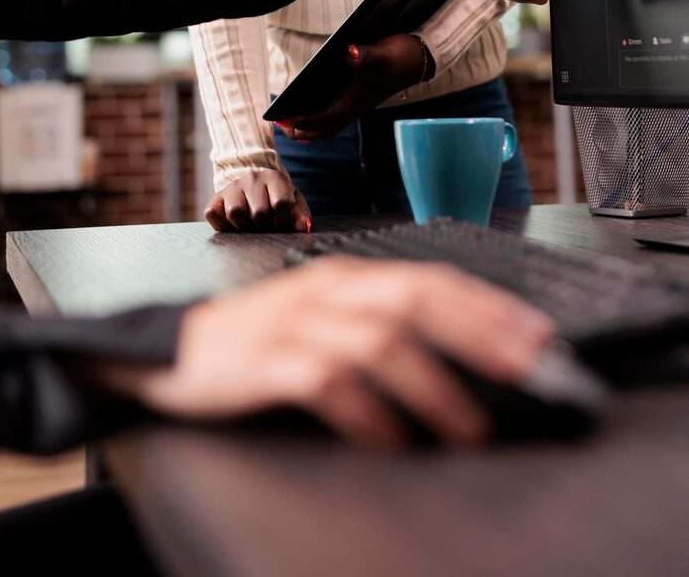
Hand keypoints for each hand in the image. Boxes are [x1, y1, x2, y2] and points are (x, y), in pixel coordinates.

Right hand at [98, 258, 554, 448]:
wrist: (177, 351)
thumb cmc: (261, 340)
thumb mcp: (323, 319)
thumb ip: (380, 327)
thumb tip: (462, 355)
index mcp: (347, 278)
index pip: (431, 280)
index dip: (488, 307)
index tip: (539, 336)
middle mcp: (327, 292)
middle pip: (414, 300)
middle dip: (478, 333)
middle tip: (528, 369)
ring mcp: (295, 324)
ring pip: (377, 342)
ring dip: (433, 385)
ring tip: (470, 427)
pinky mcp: (265, 362)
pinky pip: (323, 381)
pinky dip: (364, 409)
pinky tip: (389, 437)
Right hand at [204, 169, 310, 232]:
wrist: (252, 185)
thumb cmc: (275, 197)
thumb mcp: (293, 202)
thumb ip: (300, 214)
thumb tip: (303, 227)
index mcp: (273, 178)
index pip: (281, 204)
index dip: (282, 220)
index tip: (280, 222)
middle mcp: (251, 178)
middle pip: (259, 213)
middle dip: (264, 225)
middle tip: (264, 223)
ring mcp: (232, 187)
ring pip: (236, 213)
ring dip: (244, 225)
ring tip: (250, 223)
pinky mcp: (215, 198)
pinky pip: (213, 214)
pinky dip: (222, 225)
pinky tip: (233, 223)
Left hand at [276, 34, 427, 140]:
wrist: (418, 61)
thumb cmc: (399, 56)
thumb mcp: (382, 51)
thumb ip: (365, 54)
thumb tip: (349, 52)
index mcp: (356, 97)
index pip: (324, 116)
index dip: (303, 119)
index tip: (284, 119)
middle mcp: (355, 106)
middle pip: (324, 129)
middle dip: (301, 130)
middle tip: (279, 124)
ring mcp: (357, 106)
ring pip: (329, 126)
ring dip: (308, 129)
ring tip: (288, 122)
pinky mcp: (358, 101)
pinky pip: (334, 118)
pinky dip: (318, 121)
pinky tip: (306, 113)